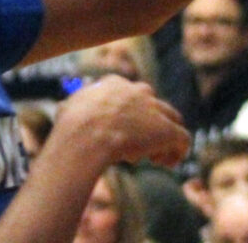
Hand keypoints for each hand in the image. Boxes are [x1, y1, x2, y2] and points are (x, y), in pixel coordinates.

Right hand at [56, 76, 189, 167]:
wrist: (85, 135)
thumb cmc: (71, 126)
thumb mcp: (66, 109)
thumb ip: (72, 107)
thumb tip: (65, 109)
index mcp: (115, 84)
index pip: (130, 94)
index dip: (127, 114)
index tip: (119, 132)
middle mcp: (139, 92)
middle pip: (154, 106)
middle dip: (148, 125)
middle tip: (136, 146)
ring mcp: (155, 110)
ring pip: (171, 120)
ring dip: (164, 139)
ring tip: (154, 158)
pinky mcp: (167, 130)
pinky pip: (182, 139)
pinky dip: (177, 152)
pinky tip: (167, 163)